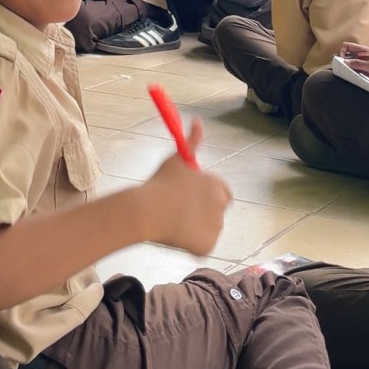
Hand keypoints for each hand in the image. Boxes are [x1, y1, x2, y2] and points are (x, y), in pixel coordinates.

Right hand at [141, 122, 231, 253]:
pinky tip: (175, 235)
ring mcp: (215, 228)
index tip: (190, 198)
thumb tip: (198, 121)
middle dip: (202, 212)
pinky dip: (191, 244)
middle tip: (179, 211)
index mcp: (217, 186)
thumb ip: (192, 141)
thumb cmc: (160, 183)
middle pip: (216, 212)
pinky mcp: (207, 246)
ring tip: (173, 221)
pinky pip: (201, 246)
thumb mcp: (177, 160)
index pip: (222, 193)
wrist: (146, 211)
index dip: (206, 196)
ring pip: (207, 230)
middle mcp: (221, 207)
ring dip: (196, 228)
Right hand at [343, 47, 368, 89]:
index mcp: (363, 51)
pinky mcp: (364, 71)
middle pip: (347, 56)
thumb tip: (345, 62)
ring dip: (348, 69)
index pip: (347, 46)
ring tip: (351, 74)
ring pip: (351, 64)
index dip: (343, 52)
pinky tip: (355, 77)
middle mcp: (361, 56)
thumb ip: (357, 63)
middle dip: (344, 61)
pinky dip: (352, 74)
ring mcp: (363, 64)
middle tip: (345, 69)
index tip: (342, 60)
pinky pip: (355, 71)